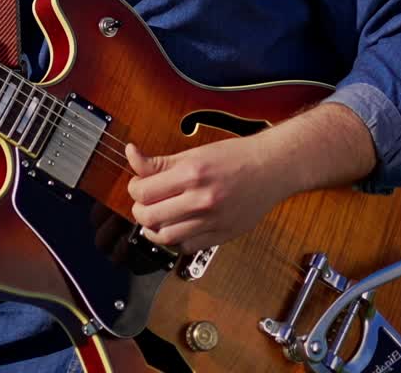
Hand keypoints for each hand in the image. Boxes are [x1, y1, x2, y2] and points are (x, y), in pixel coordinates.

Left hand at [126, 135, 285, 253]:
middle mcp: (201, 199)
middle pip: (150, 216)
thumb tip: (131, 154)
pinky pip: (187, 247)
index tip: (138, 184)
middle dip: (139, 210)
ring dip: (153, 229)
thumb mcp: (193, 153)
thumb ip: (159, 161)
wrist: (270, 169)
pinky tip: (175, 228)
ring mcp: (212, 221)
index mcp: (191, 173)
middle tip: (143, 202)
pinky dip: (174, 241)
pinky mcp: (221, 236)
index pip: (144, 190)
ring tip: (155, 217)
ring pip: (165, 237)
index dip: (134, 188)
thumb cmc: (233, 157)